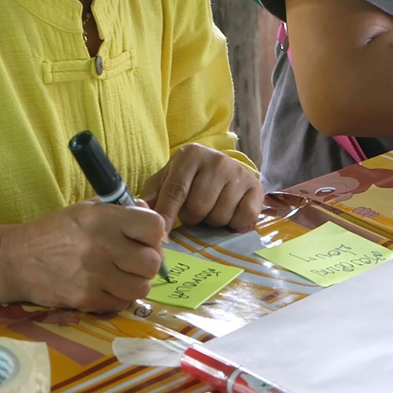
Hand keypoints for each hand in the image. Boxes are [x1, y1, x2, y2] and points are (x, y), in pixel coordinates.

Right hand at [0, 202, 164, 312]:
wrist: (14, 259)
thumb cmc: (53, 232)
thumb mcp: (86, 210)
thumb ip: (120, 210)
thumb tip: (149, 213)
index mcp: (106, 219)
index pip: (155, 226)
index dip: (154, 234)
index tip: (144, 238)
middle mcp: (105, 246)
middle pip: (152, 262)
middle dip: (148, 263)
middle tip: (134, 261)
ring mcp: (96, 275)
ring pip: (140, 288)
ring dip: (135, 283)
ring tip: (121, 276)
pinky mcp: (86, 299)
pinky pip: (120, 303)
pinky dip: (118, 298)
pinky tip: (106, 287)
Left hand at [141, 144, 263, 232]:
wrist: (223, 169)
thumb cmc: (189, 179)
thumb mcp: (166, 180)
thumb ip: (151, 196)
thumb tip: (136, 210)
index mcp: (190, 155)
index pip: (175, 192)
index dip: (167, 217)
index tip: (160, 238)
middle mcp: (217, 160)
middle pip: (197, 208)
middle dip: (192, 218)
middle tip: (195, 211)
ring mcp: (238, 173)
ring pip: (219, 216)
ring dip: (212, 221)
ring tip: (212, 209)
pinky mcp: (256, 187)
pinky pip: (243, 218)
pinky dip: (235, 224)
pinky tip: (230, 213)